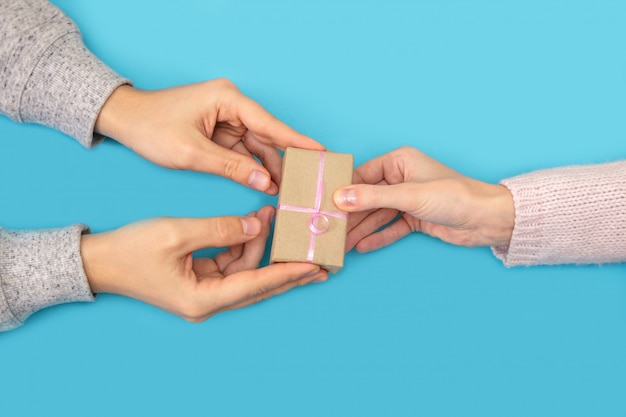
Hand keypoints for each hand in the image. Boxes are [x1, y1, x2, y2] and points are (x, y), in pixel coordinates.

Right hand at [80, 206, 326, 321]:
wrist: (100, 261)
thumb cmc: (132, 250)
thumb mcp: (178, 232)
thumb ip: (221, 228)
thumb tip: (256, 225)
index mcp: (202, 299)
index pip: (255, 285)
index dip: (286, 273)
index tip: (313, 266)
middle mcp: (208, 302)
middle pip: (258, 285)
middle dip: (288, 271)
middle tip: (320, 261)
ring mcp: (205, 292)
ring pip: (247, 271)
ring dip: (261, 246)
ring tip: (276, 217)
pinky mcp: (201, 280)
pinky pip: (232, 264)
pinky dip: (244, 245)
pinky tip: (255, 224)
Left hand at [95, 79, 323, 193]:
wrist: (124, 120)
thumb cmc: (152, 128)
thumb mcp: (192, 153)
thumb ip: (231, 168)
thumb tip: (265, 181)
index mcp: (227, 99)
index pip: (270, 123)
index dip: (297, 141)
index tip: (321, 152)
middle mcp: (231, 106)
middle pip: (267, 136)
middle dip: (284, 160)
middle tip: (306, 181)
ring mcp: (226, 118)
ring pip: (257, 146)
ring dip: (269, 168)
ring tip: (287, 190)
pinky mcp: (220, 131)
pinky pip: (243, 151)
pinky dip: (252, 168)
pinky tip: (265, 184)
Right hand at [332, 146, 514, 251]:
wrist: (487, 219)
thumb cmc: (454, 196)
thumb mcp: (409, 196)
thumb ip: (373, 198)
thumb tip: (340, 198)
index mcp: (399, 162)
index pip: (363, 175)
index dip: (343, 190)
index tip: (323, 204)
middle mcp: (401, 178)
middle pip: (368, 197)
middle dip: (350, 214)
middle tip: (330, 228)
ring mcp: (408, 199)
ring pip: (377, 214)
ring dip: (361, 229)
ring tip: (342, 244)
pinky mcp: (415, 218)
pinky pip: (390, 227)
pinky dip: (378, 236)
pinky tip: (361, 246)